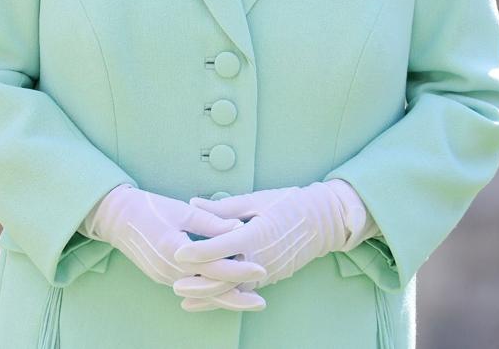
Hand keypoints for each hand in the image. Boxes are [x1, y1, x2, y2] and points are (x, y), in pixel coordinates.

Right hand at [83, 184, 266, 310]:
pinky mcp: (162, 276)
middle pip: (209, 290)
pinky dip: (208, 292)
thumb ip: (211, 222)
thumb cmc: (151, 208)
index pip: (214, 267)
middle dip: (236, 296)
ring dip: (223, 298)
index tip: (261, 269)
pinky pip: (190, 289)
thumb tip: (238, 228)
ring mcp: (165, 277)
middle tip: (262, 301)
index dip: (239, 269)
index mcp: (176, 251)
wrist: (117, 218)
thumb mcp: (183, 211)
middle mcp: (170, 271)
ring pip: (200, 293)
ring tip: (247, 300)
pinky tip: (222, 292)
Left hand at [172, 180, 365, 306]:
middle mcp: (261, 258)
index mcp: (256, 235)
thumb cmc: (289, 203)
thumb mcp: (256, 200)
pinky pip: (244, 290)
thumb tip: (193, 202)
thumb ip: (223, 207)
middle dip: (198, 283)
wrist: (323, 222)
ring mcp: (267, 272)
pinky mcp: (270, 278)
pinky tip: (209, 299)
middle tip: (175, 284)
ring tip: (185, 299)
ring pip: (234, 290)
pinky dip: (226, 295)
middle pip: (225, 277)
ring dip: (209, 296)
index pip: (221, 247)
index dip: (198, 251)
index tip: (177, 252)